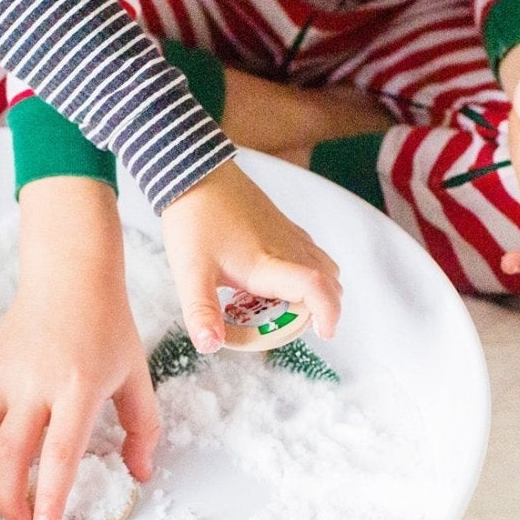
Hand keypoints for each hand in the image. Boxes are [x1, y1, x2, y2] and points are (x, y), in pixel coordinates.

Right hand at [0, 177, 159, 519]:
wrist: (69, 274)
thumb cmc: (107, 323)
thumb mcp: (136, 374)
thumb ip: (143, 427)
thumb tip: (139, 473)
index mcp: (79, 387)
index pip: (59, 452)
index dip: (50, 493)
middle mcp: (37, 384)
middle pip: (8, 453)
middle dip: (9, 498)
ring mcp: (7, 376)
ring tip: (0, 500)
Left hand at [157, 160, 341, 352]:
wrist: (195, 173)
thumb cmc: (193, 220)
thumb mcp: (189, 272)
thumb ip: (201, 311)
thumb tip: (209, 346)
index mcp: (268, 264)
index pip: (316, 288)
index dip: (328, 313)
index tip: (324, 333)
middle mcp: (288, 248)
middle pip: (329, 283)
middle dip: (320, 310)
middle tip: (282, 324)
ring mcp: (289, 235)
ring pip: (325, 268)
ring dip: (316, 292)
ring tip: (279, 306)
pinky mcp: (284, 226)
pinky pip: (311, 255)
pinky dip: (308, 275)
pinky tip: (273, 283)